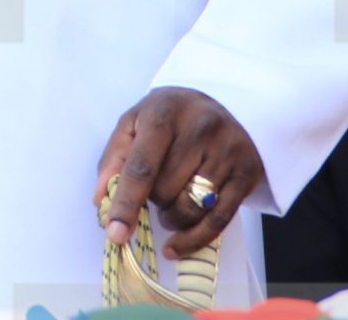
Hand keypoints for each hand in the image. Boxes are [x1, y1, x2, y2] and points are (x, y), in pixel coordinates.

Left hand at [92, 87, 262, 256]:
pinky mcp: (247, 173)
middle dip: (152, 200)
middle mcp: (201, 128)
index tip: (114, 232)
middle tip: (155, 188)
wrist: (224, 102)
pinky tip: (176, 245)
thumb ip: (114, 158)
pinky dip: (193, 239)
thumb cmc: (171, 116)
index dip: (126, 202)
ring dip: (171, 218)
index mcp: (165, 112)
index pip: (142, 166)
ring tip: (169, 204)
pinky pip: (219, 221)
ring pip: (190, 209)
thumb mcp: (135, 122)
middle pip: (165, 191)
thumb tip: (100, 200)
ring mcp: (228, 151)